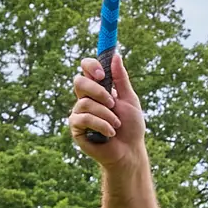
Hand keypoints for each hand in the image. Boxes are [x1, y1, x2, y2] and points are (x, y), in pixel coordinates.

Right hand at [70, 48, 149, 164]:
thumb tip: (115, 56)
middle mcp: (85, 98)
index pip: (86, 68)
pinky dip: (101, 125)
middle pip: (79, 82)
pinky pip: (84, 119)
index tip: (103, 74)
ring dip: (106, 114)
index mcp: (98, 88)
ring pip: (85, 103)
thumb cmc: (131, 127)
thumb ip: (121, 79)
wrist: (130, 151)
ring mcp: (79, 113)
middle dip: (98, 90)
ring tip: (116, 125)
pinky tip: (110, 133)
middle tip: (112, 102)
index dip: (91, 66)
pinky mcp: (76, 128)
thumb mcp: (130, 99)